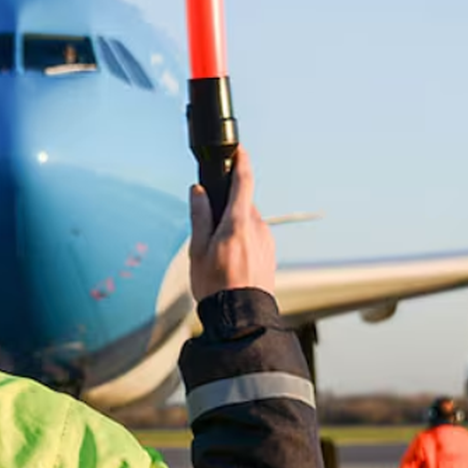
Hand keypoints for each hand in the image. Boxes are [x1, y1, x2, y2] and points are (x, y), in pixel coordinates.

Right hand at [189, 144, 275, 299]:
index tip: (240, 149)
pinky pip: (254, 237)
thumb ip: (200, 216)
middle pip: (242, 204)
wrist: (241, 318)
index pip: (244, 181)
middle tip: (209, 231)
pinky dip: (241, 242)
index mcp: (238, 223)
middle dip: (227, 209)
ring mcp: (267, 241)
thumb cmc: (216, 287)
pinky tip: (231, 264)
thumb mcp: (198, 250)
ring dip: (233, 228)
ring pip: (248, 222)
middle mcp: (258, 228)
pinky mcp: (270, 253)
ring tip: (218, 256)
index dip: (242, 161)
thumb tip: (199, 192)